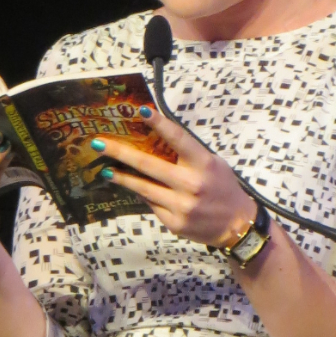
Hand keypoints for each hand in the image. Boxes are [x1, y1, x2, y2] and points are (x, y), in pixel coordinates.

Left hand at [91, 107, 255, 245]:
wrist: (237, 226)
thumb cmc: (222, 187)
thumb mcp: (213, 163)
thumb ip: (188, 153)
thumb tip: (155, 137)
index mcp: (204, 164)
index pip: (179, 139)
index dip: (160, 124)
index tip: (141, 111)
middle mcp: (191, 185)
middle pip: (149, 165)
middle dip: (120, 153)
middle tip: (99, 143)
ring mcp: (181, 206)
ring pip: (143, 188)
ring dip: (121, 176)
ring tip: (105, 168)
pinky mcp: (174, 222)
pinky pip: (151, 204)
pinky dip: (140, 193)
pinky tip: (131, 186)